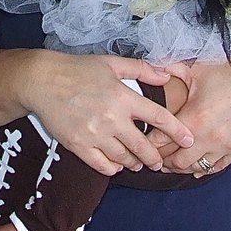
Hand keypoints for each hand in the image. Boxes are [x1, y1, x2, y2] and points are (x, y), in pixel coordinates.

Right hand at [26, 52, 191, 176]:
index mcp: (124, 97)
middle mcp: (113, 118)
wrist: (42, 81)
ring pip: (124, 158)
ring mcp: (95, 134)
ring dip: (134, 163)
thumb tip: (165, 76)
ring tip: (136, 163)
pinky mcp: (79, 145)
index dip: (177, 131)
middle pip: (143, 146)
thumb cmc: (77, 69)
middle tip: (158, 162)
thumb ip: (141, 69)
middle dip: (154, 158)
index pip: (159, 118)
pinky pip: (102, 165)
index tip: (189, 139)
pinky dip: (112, 167)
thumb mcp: (111, 63)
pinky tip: (115, 164)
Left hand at [151, 58, 230, 174]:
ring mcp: (226, 145)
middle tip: (152, 156)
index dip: (148, 143)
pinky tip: (195, 167)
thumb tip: (151, 69)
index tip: (141, 141)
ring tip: (170, 162)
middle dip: (162, 160)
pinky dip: (203, 168)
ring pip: (196, 168)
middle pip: (177, 161)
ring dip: (181, 167)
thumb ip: (169, 69)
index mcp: (195, 118)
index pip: (162, 141)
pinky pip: (217, 167)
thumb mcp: (196, 68)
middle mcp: (210, 137)